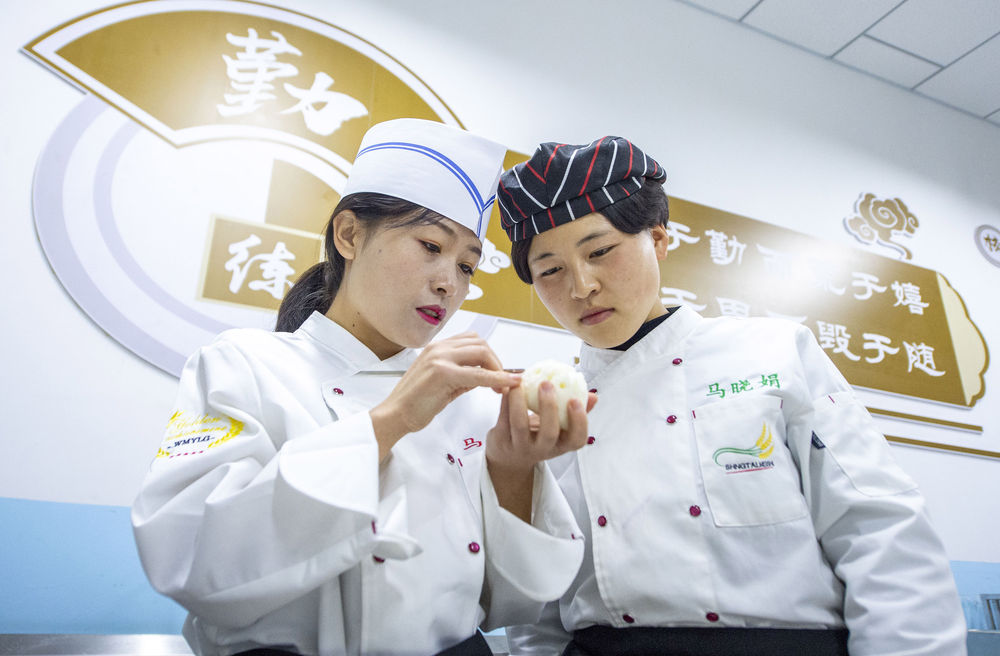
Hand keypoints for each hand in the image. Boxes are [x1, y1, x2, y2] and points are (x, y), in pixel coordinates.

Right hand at [370, 333, 520, 459]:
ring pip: (482, 352)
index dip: (490, 356)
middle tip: (503, 382)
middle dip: (497, 362)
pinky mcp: (443, 373)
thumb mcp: (442, 383)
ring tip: (501, 387)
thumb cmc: (414, 403)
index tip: (500, 372)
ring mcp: (440, 358)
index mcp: (437, 348)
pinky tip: (506, 385)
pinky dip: (497, 379)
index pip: (472, 341)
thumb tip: (484, 375)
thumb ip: (463, 375)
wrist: (395, 415)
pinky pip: (478, 374)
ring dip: (497, 368)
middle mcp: (438, 348)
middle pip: (480, 344)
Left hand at [486, 382, 597, 520]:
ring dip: (520, 401)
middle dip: (548, 407)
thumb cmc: (537, 437)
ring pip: (520, 424)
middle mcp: (542, 449)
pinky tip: (509, 386)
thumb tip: (594, 396)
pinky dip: (506, 400)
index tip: (575, 400)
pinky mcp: (501, 440)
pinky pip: (503, 417)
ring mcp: (520, 446)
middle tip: (547, 384)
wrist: (507, 458)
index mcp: (560, 445)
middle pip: (548, 433)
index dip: (579, 422)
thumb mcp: (558, 429)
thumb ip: (574, 413)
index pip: (577, 440)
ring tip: (521, 383)